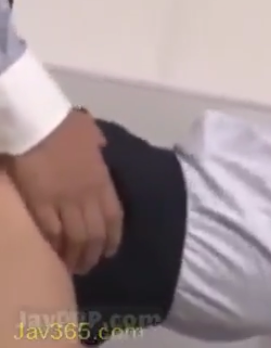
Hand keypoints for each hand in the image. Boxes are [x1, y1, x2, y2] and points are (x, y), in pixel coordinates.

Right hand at [7, 109, 121, 273]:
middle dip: (94, 253)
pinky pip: (50, 232)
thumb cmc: (63, 124)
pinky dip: (52, 246)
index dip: (114, 237)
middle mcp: (87, 195)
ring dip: (74, 256)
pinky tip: (50, 254)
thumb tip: (101, 145)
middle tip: (87, 266)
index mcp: (101, 180)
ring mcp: (63, 201)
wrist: (37, 121)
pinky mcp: (39, 204)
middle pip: (96, 233)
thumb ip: (97, 142)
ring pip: (75, 238)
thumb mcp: (90, 132)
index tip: (110, 251)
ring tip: (70, 268)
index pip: (114, 216)